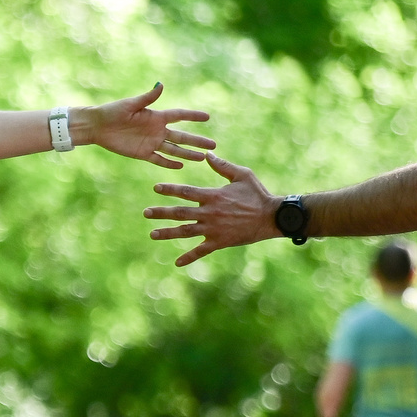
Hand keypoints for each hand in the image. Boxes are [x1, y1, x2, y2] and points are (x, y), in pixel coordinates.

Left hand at [82, 84, 214, 167]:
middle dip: (197, 141)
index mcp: (156, 116)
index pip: (180, 116)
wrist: (97, 126)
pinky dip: (169, 163)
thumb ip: (148, 97)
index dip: (193, 116)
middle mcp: (157, 130)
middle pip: (182, 136)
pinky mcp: (142, 153)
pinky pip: (159, 159)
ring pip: (174, 149)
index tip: (208, 117)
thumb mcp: (131, 104)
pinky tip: (181, 166)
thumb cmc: (112, 111)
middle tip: (213, 145)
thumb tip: (161, 84)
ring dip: (188, 154)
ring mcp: (151, 142)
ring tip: (202, 158)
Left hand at [144, 152, 280, 266]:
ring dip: (168, 233)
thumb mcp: (242, 175)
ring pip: (185, 232)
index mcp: (213, 196)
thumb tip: (208, 155)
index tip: (156, 188)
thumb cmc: (257, 194)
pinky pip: (201, 251)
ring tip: (152, 234)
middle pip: (180, 213)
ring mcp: (213, 229)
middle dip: (161, 213)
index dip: (170, 189)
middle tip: (145, 213)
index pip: (186, 192)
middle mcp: (210, 213)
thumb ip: (223, 166)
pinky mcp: (220, 242)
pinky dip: (189, 257)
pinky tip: (177, 262)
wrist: (271, 217)